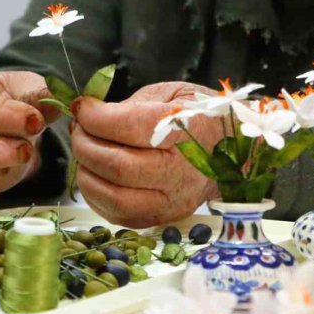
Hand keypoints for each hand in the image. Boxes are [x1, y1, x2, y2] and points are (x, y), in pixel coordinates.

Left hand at [72, 81, 227, 227]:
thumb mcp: (171, 94)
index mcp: (186, 130)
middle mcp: (181, 171)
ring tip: (85, 152)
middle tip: (79, 129)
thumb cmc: (198, 117)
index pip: (129, 127)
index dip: (95, 117)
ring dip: (86, 173)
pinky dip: (96, 196)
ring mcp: (173, 200)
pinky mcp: (163, 218)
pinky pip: (119, 216)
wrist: (234, 151)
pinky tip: (95, 175)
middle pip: (117, 167)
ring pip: (114, 198)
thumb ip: (130, 104)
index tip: (82, 107)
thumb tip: (88, 112)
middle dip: (84, 145)